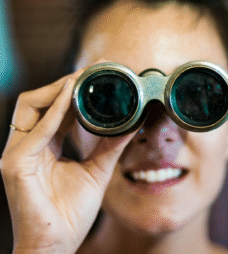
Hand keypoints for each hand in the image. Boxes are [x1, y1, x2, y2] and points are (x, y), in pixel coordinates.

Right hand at [1, 66, 134, 253]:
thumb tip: (132, 124)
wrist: (56, 245)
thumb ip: (111, 147)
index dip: (73, 90)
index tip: (97, 76)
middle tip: (92, 71)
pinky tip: (71, 96)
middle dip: (64, 83)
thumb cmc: (70, 212)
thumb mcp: (97, 171)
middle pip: (38, 101)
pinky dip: (54, 112)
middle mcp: (27, 146)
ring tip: (82, 78)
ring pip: (30, 107)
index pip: (54, 109)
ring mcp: (17, 154)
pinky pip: (35, 131)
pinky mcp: (14, 165)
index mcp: (44, 147)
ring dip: (57, 90)